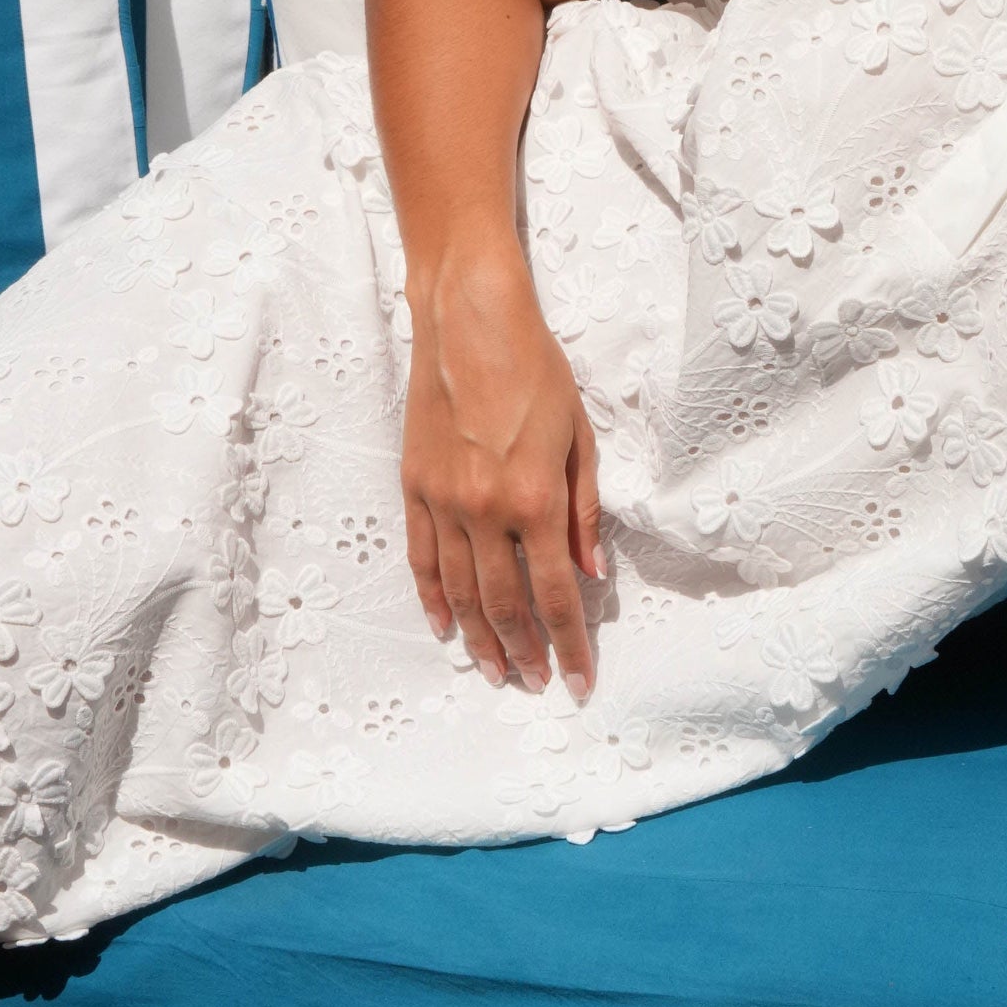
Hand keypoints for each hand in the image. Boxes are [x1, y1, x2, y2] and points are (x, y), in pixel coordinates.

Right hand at [400, 260, 604, 697]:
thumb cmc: (536, 369)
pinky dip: (433, 599)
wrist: (470, 321)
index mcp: (535, 498)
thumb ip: (585, 511)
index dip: (570, 644)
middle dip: (526, 652)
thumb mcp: (579, 437)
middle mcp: (486, 510)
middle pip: (506, 604)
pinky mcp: (413, 488)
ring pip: (461, 592)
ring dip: (481, 638)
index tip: (580, 681)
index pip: (558, 593)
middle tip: (537, 684)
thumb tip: (592, 573)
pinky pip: (422, 559)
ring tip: (497, 672)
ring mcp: (443, 501)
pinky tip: (447, 628)